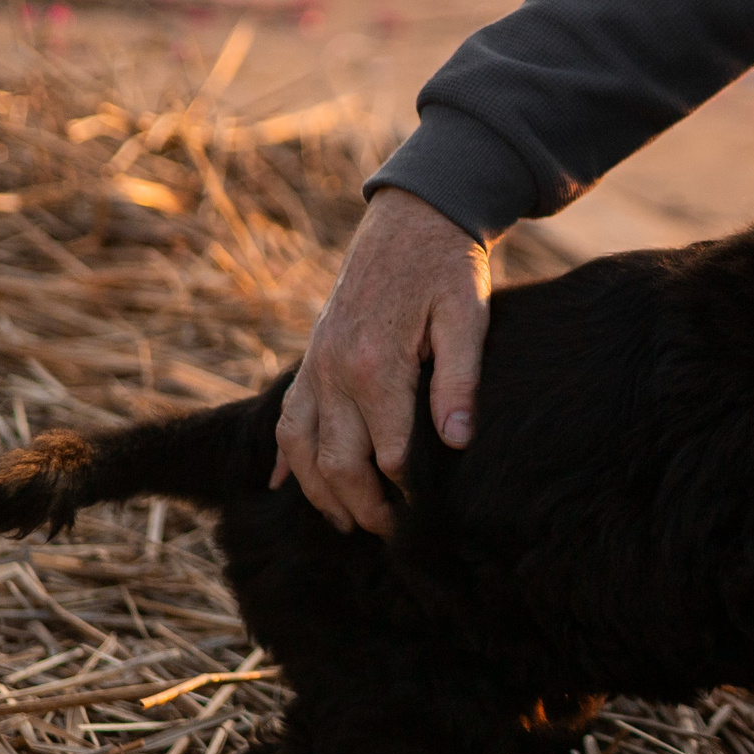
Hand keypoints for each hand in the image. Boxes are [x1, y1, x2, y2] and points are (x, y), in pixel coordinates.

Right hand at [271, 187, 492, 536]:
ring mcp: (316, 365)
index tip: (428, 517)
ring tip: (347, 523)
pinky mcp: (311, 357)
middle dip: (362, 507)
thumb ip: (459, 382)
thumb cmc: (448, 268)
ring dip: (320, 493)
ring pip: (301, 449)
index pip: (388, 456)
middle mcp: (334, 371)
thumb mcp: (468, 317)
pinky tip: (287, 486)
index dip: (408, 493)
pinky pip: (286, 418)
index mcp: (376, 365)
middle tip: (392, 535)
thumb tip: (457, 442)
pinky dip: (284, 456)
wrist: (413, 219)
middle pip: (338, 463)